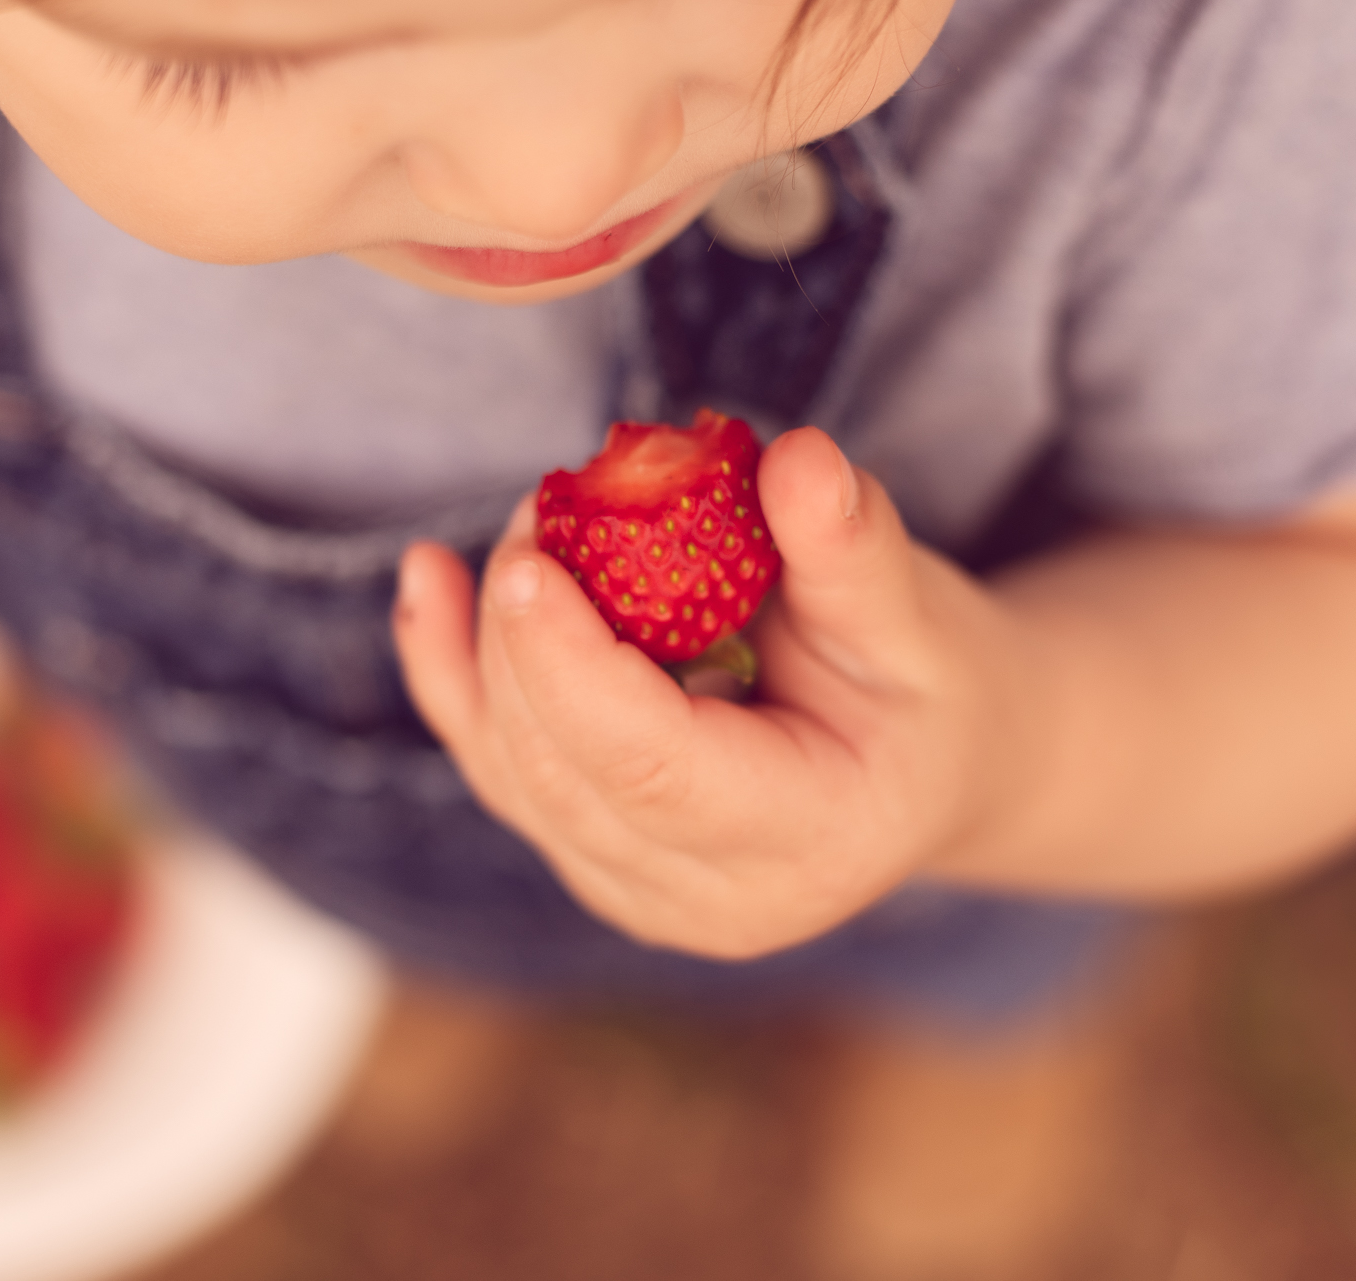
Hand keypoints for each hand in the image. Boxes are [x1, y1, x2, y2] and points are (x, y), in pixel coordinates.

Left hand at [392, 427, 1045, 958]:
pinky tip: (427, 580)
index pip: (652, 770)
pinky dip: (448, 668)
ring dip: (495, 633)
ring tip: (533, 518)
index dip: (573, 667)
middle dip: (526, 628)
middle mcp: (702, 897)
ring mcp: (630, 887)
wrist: (922, 766)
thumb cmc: (928, 687)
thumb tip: (797, 457)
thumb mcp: (923, 618)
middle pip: (563, 766)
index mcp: (803, 844)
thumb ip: (854, 547)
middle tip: (548, 502)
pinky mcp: (584, 849)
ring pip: (513, 766)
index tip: (533, 556)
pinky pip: (491, 763)